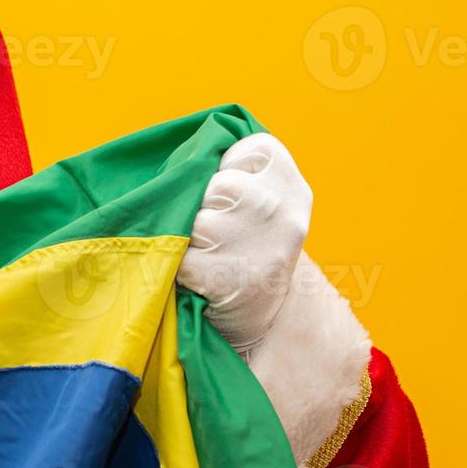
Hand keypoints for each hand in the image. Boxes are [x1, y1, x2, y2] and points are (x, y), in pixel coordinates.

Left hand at [176, 133, 311, 352]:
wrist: (275, 316)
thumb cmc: (255, 244)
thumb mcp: (268, 198)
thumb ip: (236, 169)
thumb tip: (180, 162)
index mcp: (287, 180)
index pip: (233, 151)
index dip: (222, 172)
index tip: (234, 199)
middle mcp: (275, 207)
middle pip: (211, 186)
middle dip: (204, 206)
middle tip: (221, 232)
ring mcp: (251, 242)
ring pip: (192, 220)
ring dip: (190, 238)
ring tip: (212, 253)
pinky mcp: (221, 275)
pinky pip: (179, 255)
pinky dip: (181, 266)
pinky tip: (204, 274)